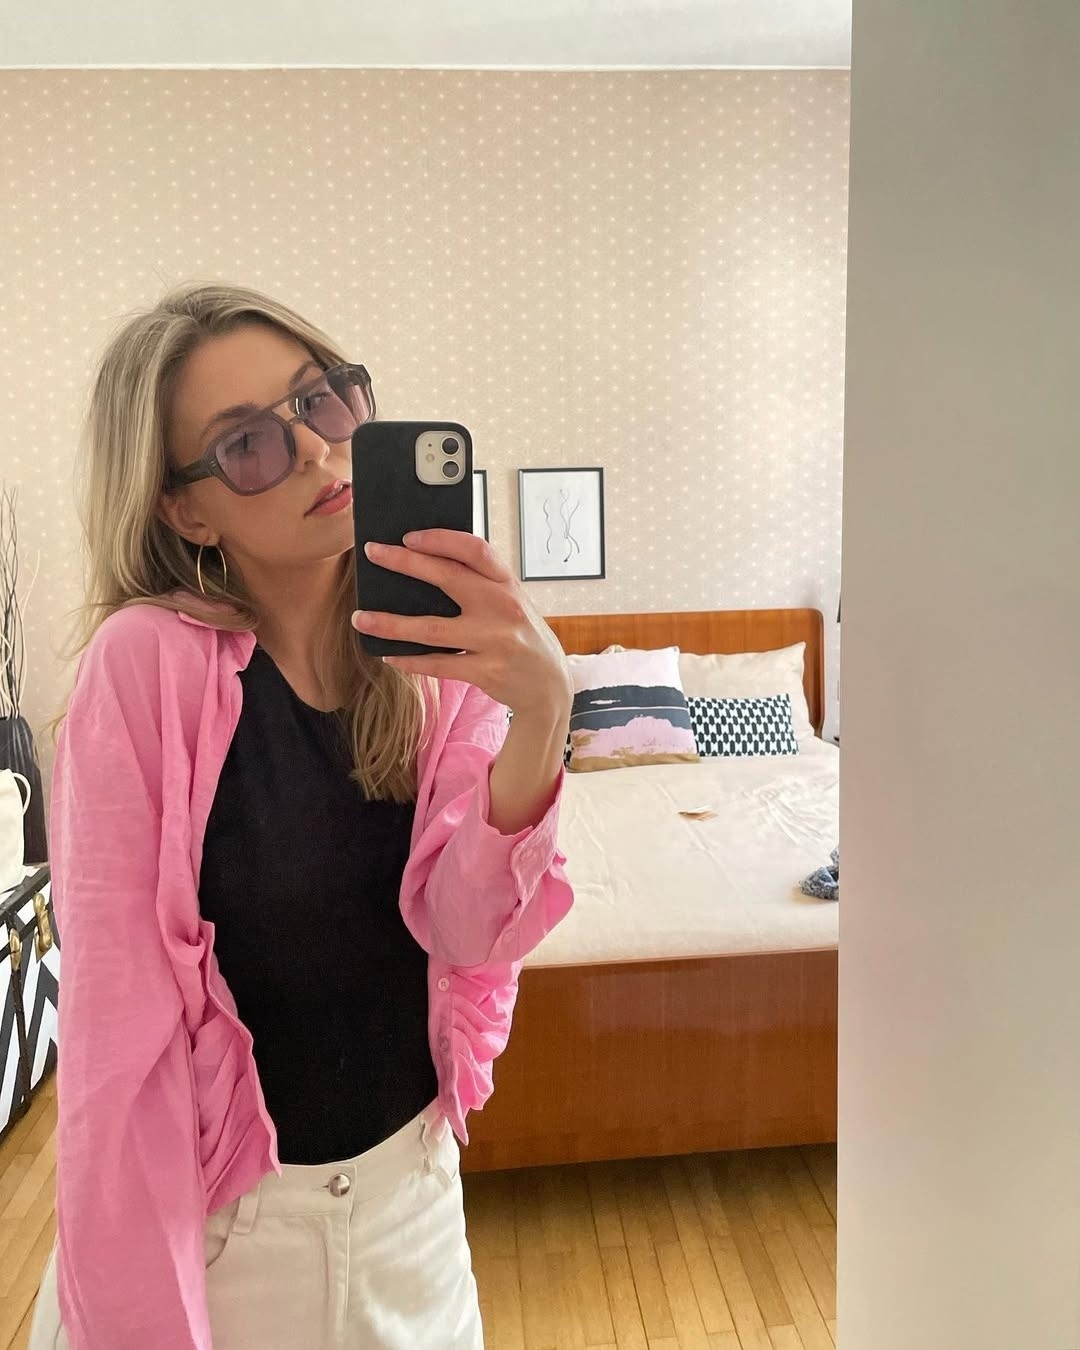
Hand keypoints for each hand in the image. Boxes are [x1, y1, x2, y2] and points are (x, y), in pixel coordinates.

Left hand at [352, 530, 572, 722]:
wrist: (549, 685)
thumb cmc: (521, 636)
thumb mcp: (511, 601)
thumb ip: (480, 583)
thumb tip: (424, 563)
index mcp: (508, 583)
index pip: (474, 549)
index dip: (440, 539)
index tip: (409, 536)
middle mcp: (504, 607)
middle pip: (447, 577)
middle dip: (404, 563)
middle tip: (372, 554)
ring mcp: (496, 640)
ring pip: (431, 629)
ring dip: (390, 623)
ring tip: (361, 619)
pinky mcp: (487, 671)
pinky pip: (437, 664)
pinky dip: (409, 660)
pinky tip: (389, 654)